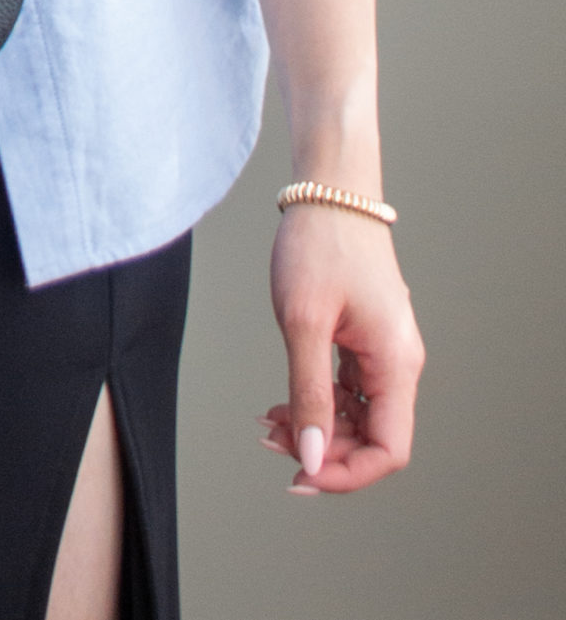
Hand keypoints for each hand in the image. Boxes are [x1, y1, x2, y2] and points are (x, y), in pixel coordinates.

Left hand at [259, 204, 424, 491]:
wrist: (329, 191)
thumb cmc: (318, 246)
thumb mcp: (304, 322)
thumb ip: (309, 393)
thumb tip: (314, 458)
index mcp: (396, 363)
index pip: (389, 451)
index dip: (347, 474)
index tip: (300, 473)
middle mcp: (398, 363)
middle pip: (371, 438)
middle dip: (323, 450)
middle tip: (269, 440)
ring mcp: (382, 351)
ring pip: (357, 416)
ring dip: (316, 428)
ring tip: (268, 422)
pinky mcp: (364, 339)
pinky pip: (347, 389)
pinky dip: (316, 401)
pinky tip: (280, 403)